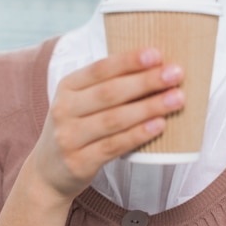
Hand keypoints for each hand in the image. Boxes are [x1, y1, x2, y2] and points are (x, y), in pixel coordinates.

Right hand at [33, 47, 183, 200]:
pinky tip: (159, 125)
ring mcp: (69, 137)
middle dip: (146, 81)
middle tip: (176, 74)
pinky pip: (114, 146)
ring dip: (149, 107)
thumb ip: (107, 86)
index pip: (100, 69)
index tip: (157, 54)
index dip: (129, 60)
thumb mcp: (80, 102)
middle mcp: (64, 109)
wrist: (48, 171)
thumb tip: (155, 68)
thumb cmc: (77, 128)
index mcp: (67, 86)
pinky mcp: (79, 162)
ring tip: (176, 99)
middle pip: (110, 92)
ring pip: (114, 119)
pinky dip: (138, 134)